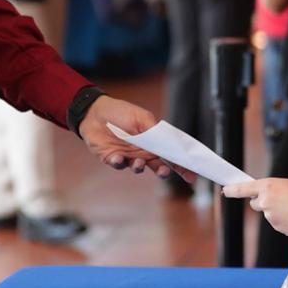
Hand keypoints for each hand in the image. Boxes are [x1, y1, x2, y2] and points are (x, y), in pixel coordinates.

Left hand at [77, 96, 194, 180]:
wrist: (95, 112)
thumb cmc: (121, 112)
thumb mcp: (141, 117)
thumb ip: (155, 131)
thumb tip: (171, 143)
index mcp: (154, 141)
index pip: (171, 154)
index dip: (182, 165)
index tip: (192, 175)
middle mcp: (143, 151)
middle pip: (158, 166)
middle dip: (163, 172)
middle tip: (163, 172)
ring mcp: (129, 156)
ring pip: (139, 168)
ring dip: (140, 167)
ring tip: (138, 163)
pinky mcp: (113, 158)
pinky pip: (119, 165)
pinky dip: (119, 163)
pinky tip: (117, 157)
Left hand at [223, 178, 287, 242]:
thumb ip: (282, 187)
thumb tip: (280, 195)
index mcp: (269, 186)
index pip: (244, 188)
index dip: (233, 189)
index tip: (225, 190)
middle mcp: (266, 201)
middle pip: (256, 202)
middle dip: (263, 201)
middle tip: (280, 199)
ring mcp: (270, 216)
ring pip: (268, 213)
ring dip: (277, 211)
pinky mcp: (277, 227)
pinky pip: (277, 222)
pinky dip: (283, 220)